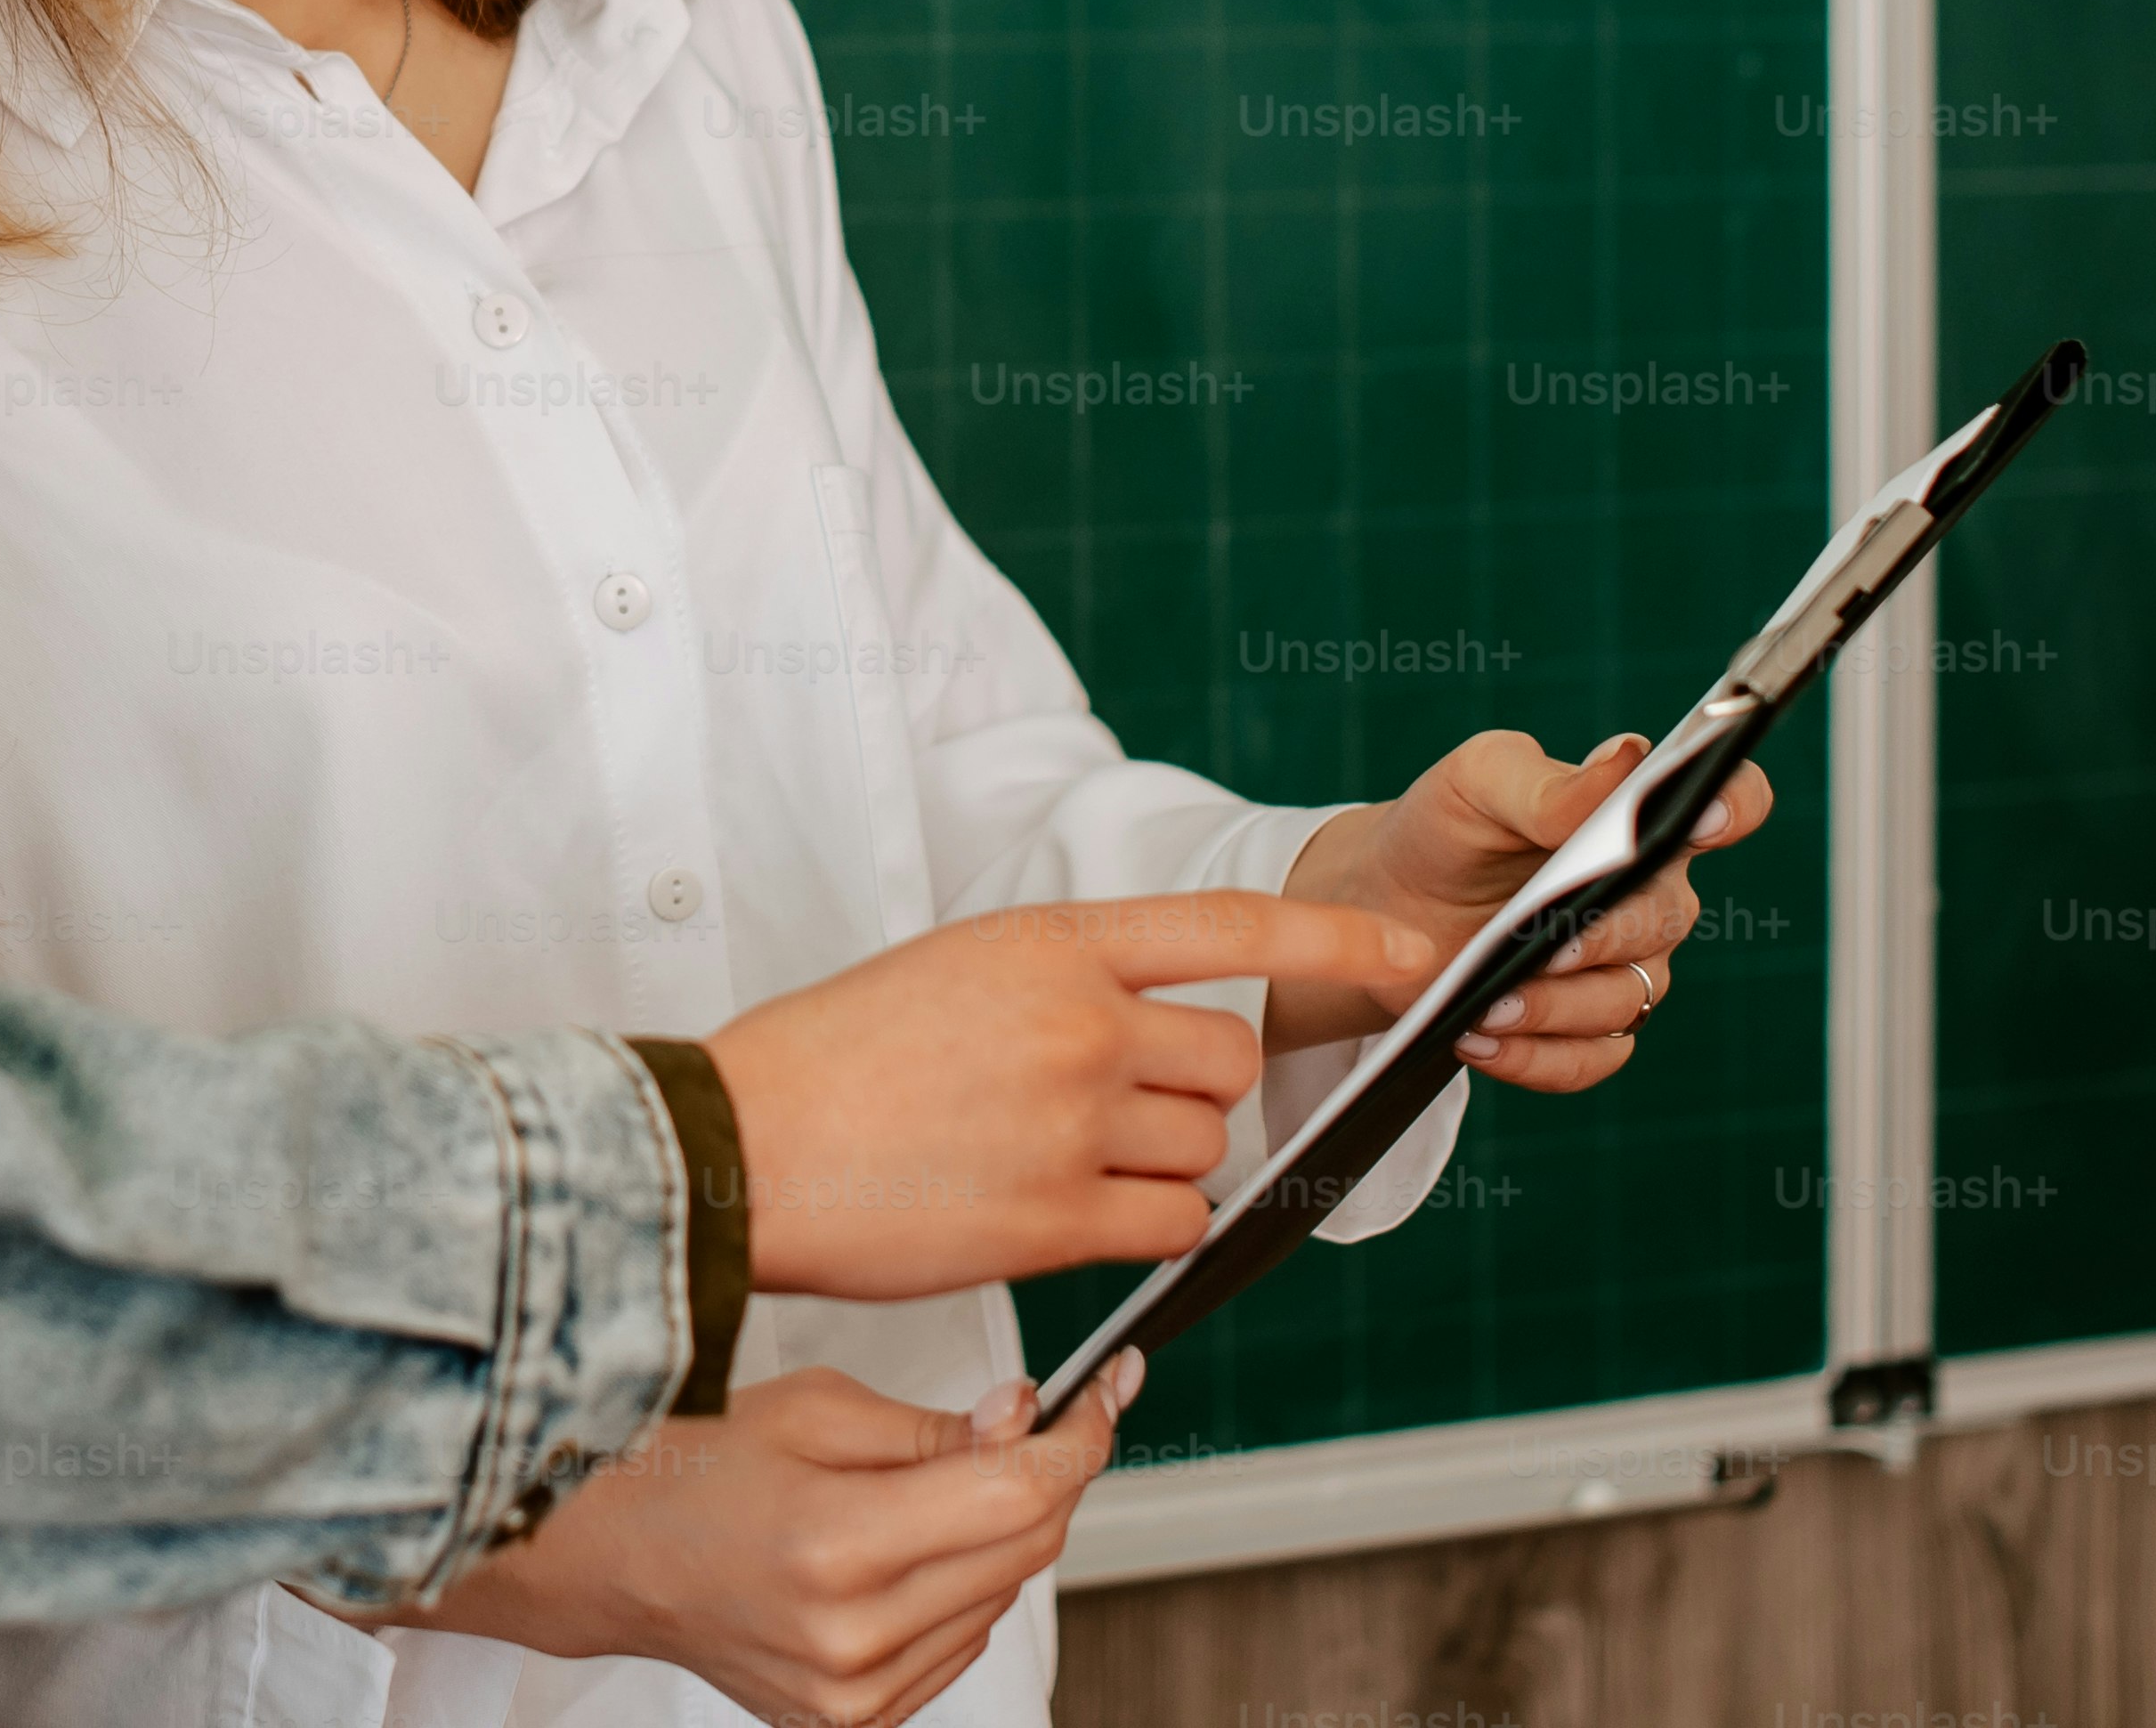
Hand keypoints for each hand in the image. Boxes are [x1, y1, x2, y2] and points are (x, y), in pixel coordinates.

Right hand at [354, 1357, 1140, 1726]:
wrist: (605, 1557)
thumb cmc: (686, 1467)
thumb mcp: (811, 1406)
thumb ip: (933, 1426)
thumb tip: (1026, 1422)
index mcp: (835, 1546)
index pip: (1018, 1493)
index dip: (1080, 1434)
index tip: (1105, 1391)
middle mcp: (853, 1639)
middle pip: (1026, 1549)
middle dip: (1045, 1473)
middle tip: (1028, 1417)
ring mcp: (855, 1695)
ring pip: (1003, 1598)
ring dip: (1001, 1532)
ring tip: (933, 1485)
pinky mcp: (855, 1721)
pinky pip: (962, 1643)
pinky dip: (962, 1586)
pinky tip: (909, 1547)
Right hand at [705, 894, 1438, 1295]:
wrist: (740, 1147)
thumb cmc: (830, 1060)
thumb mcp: (952, 968)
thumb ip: (1064, 987)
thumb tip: (1152, 1041)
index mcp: (1048, 939)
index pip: (1231, 925)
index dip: (1339, 936)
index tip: (1415, 955)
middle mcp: (1079, 1021)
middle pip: (1230, 1061)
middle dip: (1197, 1092)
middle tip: (1115, 1112)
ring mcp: (1074, 1122)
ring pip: (1205, 1150)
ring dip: (1162, 1166)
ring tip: (1057, 1164)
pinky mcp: (1059, 1219)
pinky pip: (1173, 1226)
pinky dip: (1147, 1229)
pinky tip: (1069, 1217)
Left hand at [1270, 730, 1776, 1086]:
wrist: (1387, 904)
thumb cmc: (1447, 828)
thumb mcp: (1476, 783)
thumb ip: (1547, 779)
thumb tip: (1624, 762)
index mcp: (1639, 819)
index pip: (1728, 803)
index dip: (1732, 806)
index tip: (1699, 815)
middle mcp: (1650, 895)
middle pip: (1665, 918)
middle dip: (1600, 934)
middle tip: (1539, 943)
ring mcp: (1627, 968)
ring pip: (1626, 997)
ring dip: (1555, 1007)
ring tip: (1486, 1003)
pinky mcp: (1591, 1030)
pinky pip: (1593, 1058)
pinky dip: (1536, 1056)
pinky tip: (1480, 1037)